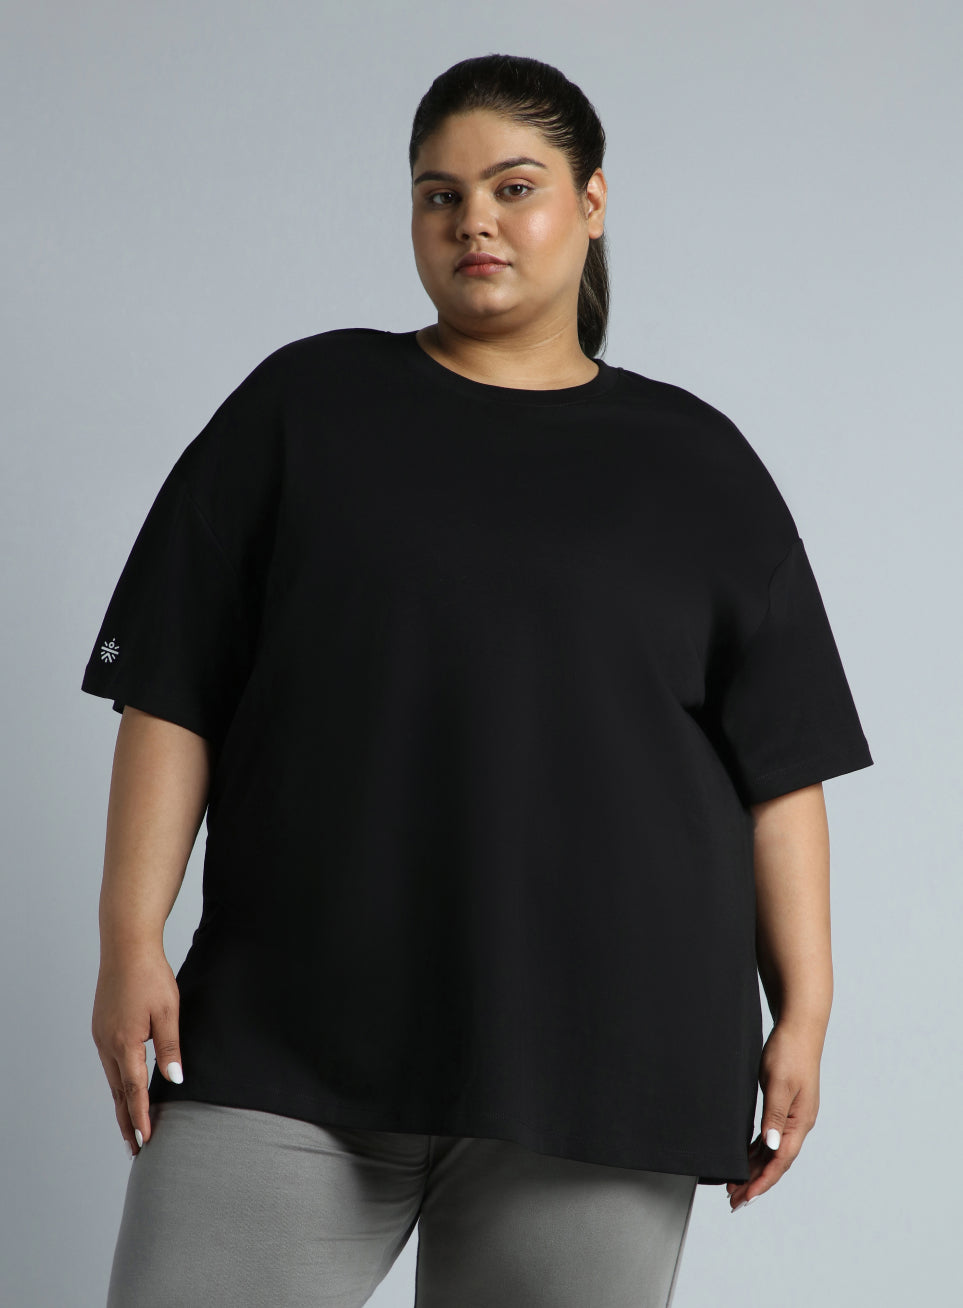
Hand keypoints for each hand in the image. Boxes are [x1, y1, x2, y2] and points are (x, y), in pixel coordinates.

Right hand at [91, 945, 183, 1157]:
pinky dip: (117, 1081)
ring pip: (112, 1078)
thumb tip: (175, 1080)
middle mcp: (107, 1044)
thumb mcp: (169, 1012)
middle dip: (127, 1120)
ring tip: (130, 1124)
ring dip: (121, 1102)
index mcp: (125, 1043)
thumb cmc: (151, 976)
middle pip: (118, 1091)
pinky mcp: (101, 1026)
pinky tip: (124, 1086)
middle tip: (135, 1147)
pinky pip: (109, 1062)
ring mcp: (101, 1035)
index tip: (146, 1140)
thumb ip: (170, 1048)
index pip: (134, 1091)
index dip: (141, 1118)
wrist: (126, 947)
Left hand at [726, 1018, 823, 1210]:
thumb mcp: (778, 1083)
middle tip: (734, 1199)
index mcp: (799, 1122)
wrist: (799, 1029)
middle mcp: (798, 1124)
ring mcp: (793, 1117)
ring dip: (755, 1169)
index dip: (762, 1181)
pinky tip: (746, 1157)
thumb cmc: (789, 1052)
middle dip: (756, 1182)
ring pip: (772, 1152)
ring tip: (735, 1184)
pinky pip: (771, 1137)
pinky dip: (757, 1151)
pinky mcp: (786, 1108)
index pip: (780, 1161)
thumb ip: (773, 1116)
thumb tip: (770, 1146)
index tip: (745, 1197)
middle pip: (776, 1162)